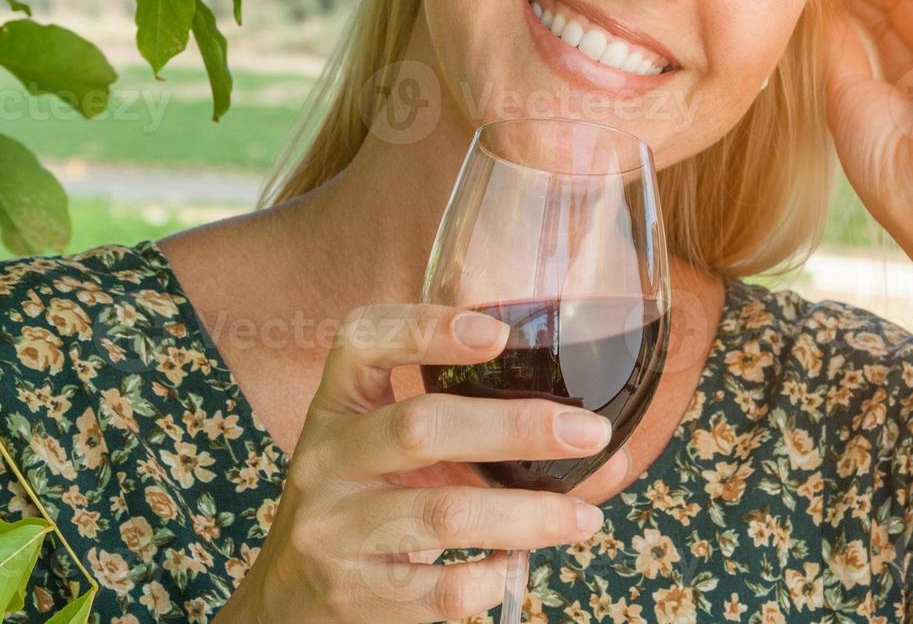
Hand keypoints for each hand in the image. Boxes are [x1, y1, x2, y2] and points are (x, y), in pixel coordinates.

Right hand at [216, 303, 627, 623]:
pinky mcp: (350, 594)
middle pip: (421, 425)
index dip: (425, 328)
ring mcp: (331, 528)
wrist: (291, 599)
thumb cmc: (374, 500)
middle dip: (517, 428)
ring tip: (584, 519)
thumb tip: (610, 456)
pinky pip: (439, 588)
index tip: (499, 334)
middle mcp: (325, 457)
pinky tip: (517, 566)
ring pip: (442, 514)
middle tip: (589, 433)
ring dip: (528, 516)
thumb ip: (492, 440)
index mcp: (339, 403)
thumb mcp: (404, 455)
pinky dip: (493, 577)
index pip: (362, 340)